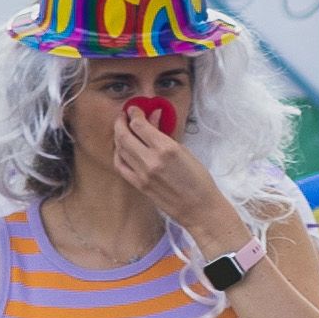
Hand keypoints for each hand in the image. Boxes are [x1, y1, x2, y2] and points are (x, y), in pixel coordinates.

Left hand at [111, 104, 241, 246]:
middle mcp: (151, 160)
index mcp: (166, 148)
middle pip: (124, 135)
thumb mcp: (185, 151)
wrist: (199, 208)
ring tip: (122, 130)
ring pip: (120, 149)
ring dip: (118, 136)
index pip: (139, 125)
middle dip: (120, 122)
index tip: (134, 109)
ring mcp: (142, 174)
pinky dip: (118, 154)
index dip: (134, 114)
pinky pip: (121, 165)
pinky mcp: (138, 185)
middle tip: (123, 116)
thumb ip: (165, 134)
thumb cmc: (198, 179)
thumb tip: (154, 118)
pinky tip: (122, 149)